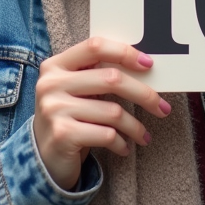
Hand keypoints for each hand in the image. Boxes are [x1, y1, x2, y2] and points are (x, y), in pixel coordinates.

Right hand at [32, 37, 171, 189]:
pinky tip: (124, 147)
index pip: (95, 46)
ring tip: (144, 135)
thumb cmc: (69, 117)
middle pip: (111, 78)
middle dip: (144, 94)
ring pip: (113, 111)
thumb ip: (97, 74)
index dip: (125, 52)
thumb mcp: (76, 90)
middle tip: (163, 108)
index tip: (149, 64)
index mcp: (55, 65)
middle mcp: (51, 84)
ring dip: (135, 126)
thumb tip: (145, 66)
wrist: (42, 158)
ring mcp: (55, 109)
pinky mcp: (63, 135)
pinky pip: (107, 135)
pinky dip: (122, 143)